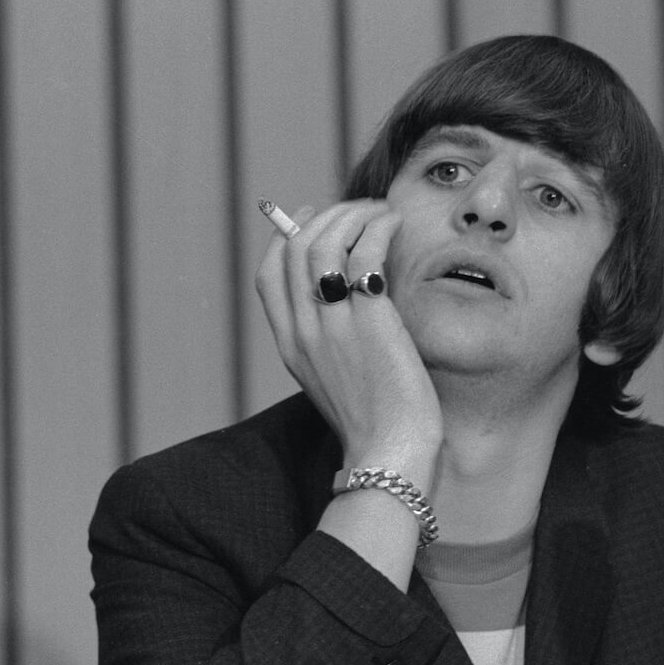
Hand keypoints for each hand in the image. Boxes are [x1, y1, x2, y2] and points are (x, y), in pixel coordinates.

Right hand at [255, 201, 442, 483]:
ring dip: (353, 216)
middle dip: (328, 217)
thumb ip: (336, 339)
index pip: (269, 274)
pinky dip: (377, 228)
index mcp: (291, 345)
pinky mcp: (367, 321)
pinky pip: (363, 254)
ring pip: (323, 243)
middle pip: (295, 249)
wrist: (391, 454)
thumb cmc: (379, 422)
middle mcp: (303, 331)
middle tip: (360, 210)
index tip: (311, 215)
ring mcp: (331, 325)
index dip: (286, 236)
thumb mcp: (340, 378)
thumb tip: (356, 294)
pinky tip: (394, 226)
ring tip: (381, 213)